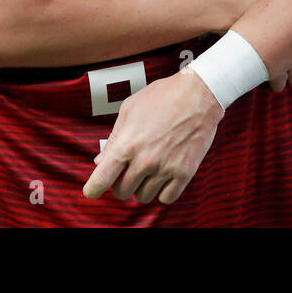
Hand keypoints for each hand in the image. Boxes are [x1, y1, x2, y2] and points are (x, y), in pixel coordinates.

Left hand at [83, 69, 223, 204]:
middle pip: (122, 192)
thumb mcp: (130, 110)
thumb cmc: (163, 96)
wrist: (198, 94)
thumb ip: (113, 138)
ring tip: (149, 170)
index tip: (92, 192)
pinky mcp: (185, 173)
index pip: (102, 178)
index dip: (93, 189)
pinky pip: (167, 198)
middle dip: (121, 185)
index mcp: (127, 144)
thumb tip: (100, 161)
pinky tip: (163, 177)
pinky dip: (163, 191)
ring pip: (144, 197)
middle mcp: (144, 160)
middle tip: (128, 172)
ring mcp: (165, 168)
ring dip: (143, 187)